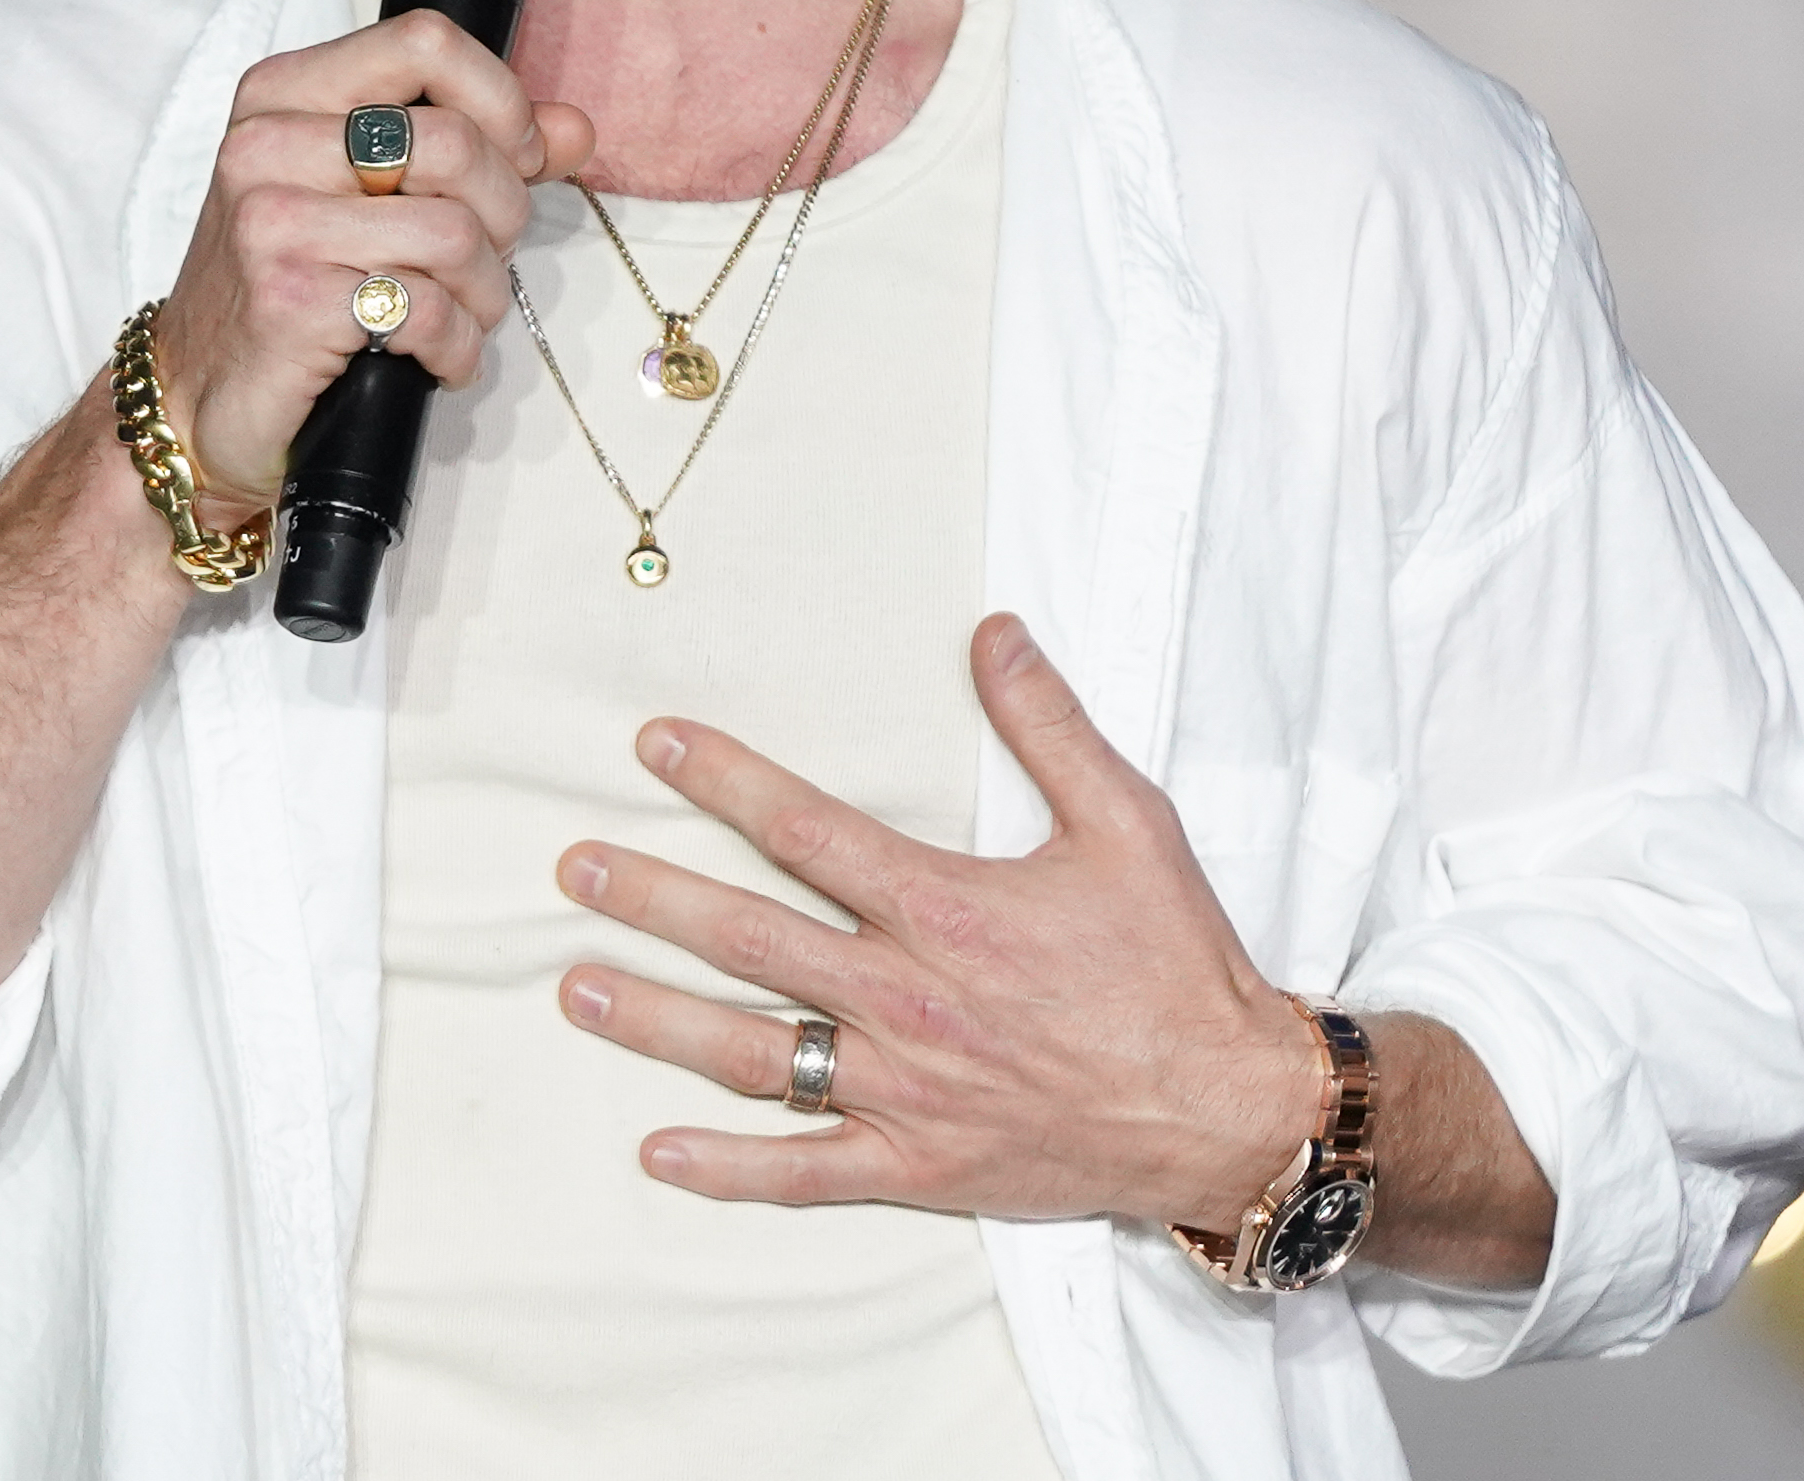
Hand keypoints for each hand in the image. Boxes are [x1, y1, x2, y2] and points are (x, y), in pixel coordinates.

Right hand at [147, 9, 596, 500]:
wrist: (196, 398)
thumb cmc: (288, 286)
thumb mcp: (368, 197)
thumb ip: (475, 151)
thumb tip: (573, 129)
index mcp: (285, 94)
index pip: (425, 42)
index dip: (500, 100)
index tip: (518, 157)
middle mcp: (267, 144)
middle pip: (454, 143)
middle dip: (504, 213)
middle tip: (486, 259)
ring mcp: (272, 221)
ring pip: (454, 234)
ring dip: (485, 293)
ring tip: (462, 316)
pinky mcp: (289, 299)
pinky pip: (427, 310)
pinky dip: (456, 345)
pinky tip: (437, 357)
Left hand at [552, 614, 1328, 1230]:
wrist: (1229, 1106)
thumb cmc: (1176, 965)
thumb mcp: (1125, 822)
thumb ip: (1048, 725)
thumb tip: (992, 634)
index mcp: (945, 906)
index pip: (804, 827)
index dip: (722, 779)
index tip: (653, 746)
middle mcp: (906, 996)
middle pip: (748, 936)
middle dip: (650, 897)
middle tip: (574, 868)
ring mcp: (904, 1086)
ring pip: (752, 1049)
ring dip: (655, 1019)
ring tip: (576, 987)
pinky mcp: (918, 1162)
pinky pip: (803, 1169)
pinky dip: (726, 1166)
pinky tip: (657, 1150)